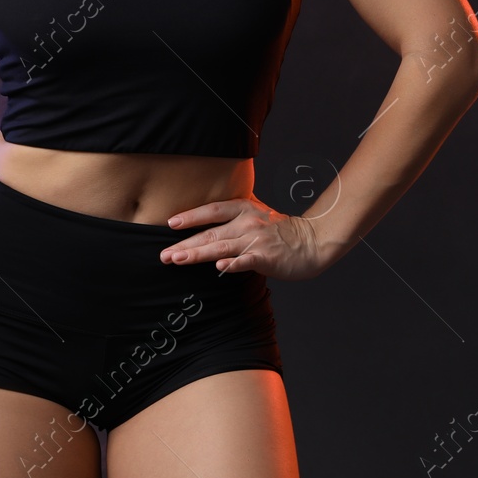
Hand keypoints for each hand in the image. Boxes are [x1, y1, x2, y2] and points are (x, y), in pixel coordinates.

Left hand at [158, 193, 330, 280]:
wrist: (312, 242)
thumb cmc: (281, 231)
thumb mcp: (257, 213)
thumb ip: (234, 215)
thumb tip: (207, 220)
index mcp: (244, 209)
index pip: (212, 210)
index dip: (191, 216)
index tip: (170, 223)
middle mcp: (247, 222)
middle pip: (211, 232)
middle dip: (185, 244)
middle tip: (164, 255)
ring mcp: (257, 240)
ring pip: (221, 247)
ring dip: (198, 254)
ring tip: (178, 260)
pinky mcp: (266, 257)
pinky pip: (245, 261)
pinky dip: (232, 264)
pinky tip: (218, 268)